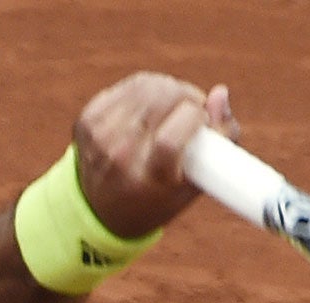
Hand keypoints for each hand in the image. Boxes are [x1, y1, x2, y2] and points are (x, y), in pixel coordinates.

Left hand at [72, 73, 238, 239]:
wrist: (103, 211)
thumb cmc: (161, 195)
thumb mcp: (197, 182)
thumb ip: (222, 140)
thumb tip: (219, 93)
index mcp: (146, 181)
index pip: (170, 140)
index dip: (194, 117)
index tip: (202, 119)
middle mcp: (119, 159)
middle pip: (160, 101)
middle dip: (186, 96)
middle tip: (193, 109)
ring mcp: (100, 137)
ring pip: (148, 86)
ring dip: (170, 89)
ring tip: (175, 108)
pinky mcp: (88, 120)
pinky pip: (131, 85)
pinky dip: (148, 89)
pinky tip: (152, 106)